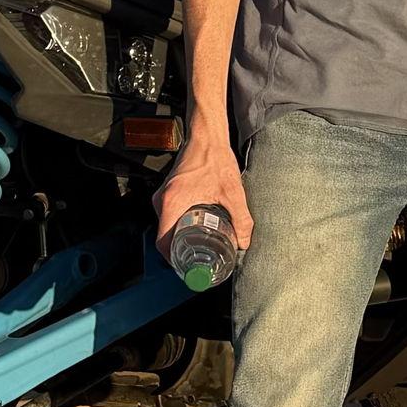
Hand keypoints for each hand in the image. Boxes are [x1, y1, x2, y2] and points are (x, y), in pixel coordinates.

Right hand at [154, 126, 253, 260]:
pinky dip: (179, 227)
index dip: (174, 260)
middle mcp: (162, 201)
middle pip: (164, 237)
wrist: (207, 137)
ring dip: (181, 239)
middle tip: (198, 263)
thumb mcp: (233, 192)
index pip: (163, 242)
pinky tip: (196, 232)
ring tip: (199, 250)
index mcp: (173, 203)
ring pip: (166, 227)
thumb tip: (244, 243)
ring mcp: (163, 197)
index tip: (188, 269)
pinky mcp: (168, 193)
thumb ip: (241, 219)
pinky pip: (169, 218)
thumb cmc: (215, 160)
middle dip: (180, 253)